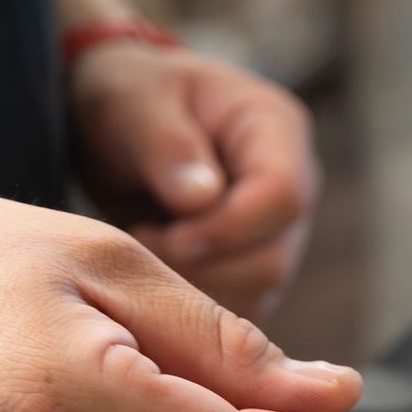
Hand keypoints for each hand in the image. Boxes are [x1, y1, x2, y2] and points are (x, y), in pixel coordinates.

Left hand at [70, 42, 318, 320]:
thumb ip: (165, 145)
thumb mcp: (131, 101)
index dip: (226, 229)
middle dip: (201, 265)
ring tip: (144, 247)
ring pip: (256, 292)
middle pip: (273, 257)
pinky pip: (235, 310)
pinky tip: (153, 271)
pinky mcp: (252, 271)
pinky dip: (190, 309)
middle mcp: (292, 187)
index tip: (165, 236)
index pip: (283, 196)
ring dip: (191, 288)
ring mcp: (277, 234)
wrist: (118, 127)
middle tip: (141, 240)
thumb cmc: (128, 100)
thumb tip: (202, 199)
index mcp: (276, 130)